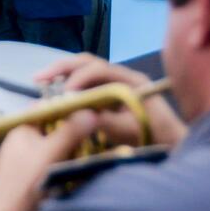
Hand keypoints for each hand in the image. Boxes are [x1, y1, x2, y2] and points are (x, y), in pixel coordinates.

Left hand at [0, 110, 98, 210]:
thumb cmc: (25, 182)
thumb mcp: (50, 153)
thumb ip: (70, 132)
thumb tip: (91, 112)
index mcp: (20, 130)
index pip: (44, 111)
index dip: (65, 110)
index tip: (88, 112)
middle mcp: (18, 143)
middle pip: (50, 130)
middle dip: (69, 134)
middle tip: (89, 138)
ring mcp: (20, 161)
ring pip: (50, 149)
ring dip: (67, 152)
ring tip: (82, 156)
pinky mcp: (25, 179)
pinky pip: (46, 166)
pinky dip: (59, 167)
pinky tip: (69, 173)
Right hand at [33, 53, 186, 147]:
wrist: (171, 147)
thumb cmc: (155, 138)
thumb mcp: (131, 131)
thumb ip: (107, 120)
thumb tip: (79, 112)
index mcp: (131, 80)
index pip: (99, 70)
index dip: (79, 79)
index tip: (63, 95)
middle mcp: (121, 77)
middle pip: (87, 63)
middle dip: (62, 68)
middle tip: (39, 78)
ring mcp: (114, 85)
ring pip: (83, 71)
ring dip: (62, 75)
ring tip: (41, 82)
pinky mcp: (108, 96)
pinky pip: (85, 85)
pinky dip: (68, 87)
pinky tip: (55, 95)